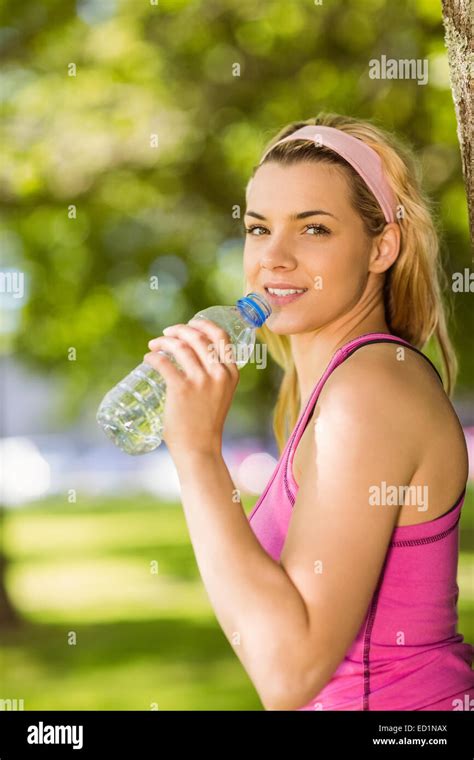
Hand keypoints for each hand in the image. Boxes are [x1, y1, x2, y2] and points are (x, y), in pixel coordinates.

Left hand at [144, 318, 238, 458]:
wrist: (199, 448)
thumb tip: (191, 356)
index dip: (203, 325)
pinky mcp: (181, 388)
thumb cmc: (206, 423)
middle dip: (178, 330)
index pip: (221, 337)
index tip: (190, 324)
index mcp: (230, 373)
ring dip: (163, 341)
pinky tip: (148, 358)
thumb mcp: (220, 395)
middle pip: (197, 337)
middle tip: (166, 334)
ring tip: (154, 345)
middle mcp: (219, 373)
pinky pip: (163, 362)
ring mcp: (201, 381)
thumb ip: (214, 376)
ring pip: (179, 346)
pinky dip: (153, 356)